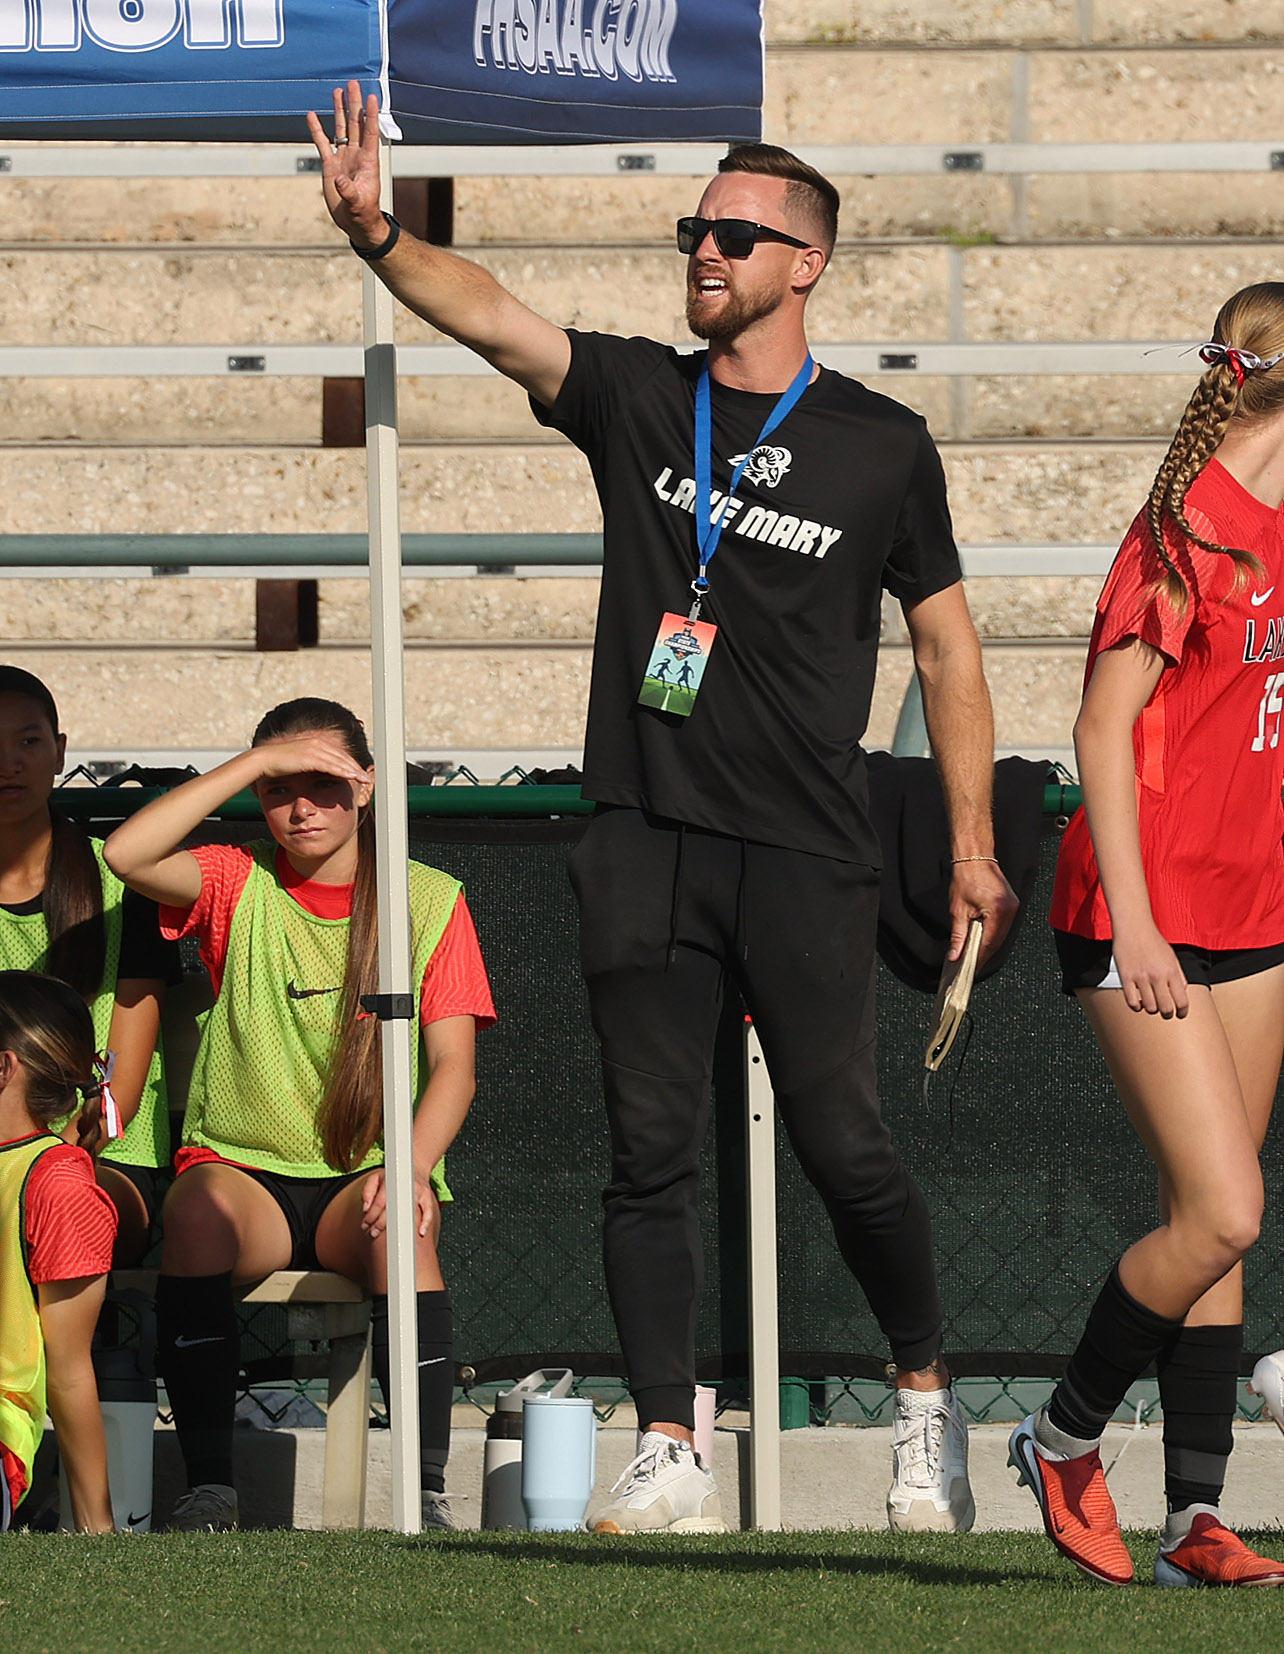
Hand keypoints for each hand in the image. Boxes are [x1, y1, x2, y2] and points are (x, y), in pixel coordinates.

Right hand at [250, 732, 369, 787]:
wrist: (263, 761)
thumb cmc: (278, 765)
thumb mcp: (297, 763)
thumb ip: (308, 765)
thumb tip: (315, 773)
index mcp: (315, 744)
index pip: (338, 754)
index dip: (350, 764)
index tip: (359, 772)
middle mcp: (317, 744)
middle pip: (343, 757)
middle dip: (356, 767)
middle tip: (367, 776)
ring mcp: (314, 749)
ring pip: (340, 761)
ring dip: (354, 770)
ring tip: (365, 779)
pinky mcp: (310, 757)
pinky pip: (331, 765)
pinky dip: (343, 771)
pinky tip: (352, 777)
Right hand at [305, 81, 387, 247]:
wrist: (354, 222)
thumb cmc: (362, 213)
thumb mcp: (358, 203)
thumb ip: (350, 191)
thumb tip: (339, 180)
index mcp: (368, 161)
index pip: (370, 132)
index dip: (370, 115)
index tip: (371, 97)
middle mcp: (356, 155)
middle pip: (356, 124)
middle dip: (355, 104)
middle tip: (354, 84)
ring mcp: (343, 157)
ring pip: (341, 128)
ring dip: (340, 110)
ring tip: (339, 91)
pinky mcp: (331, 164)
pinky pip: (323, 143)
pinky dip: (317, 129)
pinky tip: (312, 115)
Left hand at [360, 1167, 438, 1242]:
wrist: (414, 1167)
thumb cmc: (393, 1177)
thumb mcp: (376, 1178)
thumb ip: (368, 1191)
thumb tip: (366, 1208)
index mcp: (391, 1180)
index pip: (380, 1202)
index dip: (371, 1215)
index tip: (365, 1224)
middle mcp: (406, 1185)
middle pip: (393, 1209)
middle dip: (381, 1224)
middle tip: (373, 1232)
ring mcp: (418, 1191)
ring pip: (409, 1211)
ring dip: (399, 1227)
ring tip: (390, 1236)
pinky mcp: (427, 1197)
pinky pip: (429, 1211)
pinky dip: (426, 1222)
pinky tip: (420, 1232)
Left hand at [947, 859, 1018, 964]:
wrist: (974, 858)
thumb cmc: (966, 877)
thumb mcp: (958, 910)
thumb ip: (958, 935)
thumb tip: (955, 954)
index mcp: (998, 910)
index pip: (989, 943)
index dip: (979, 958)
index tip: (969, 967)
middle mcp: (1010, 909)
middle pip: (997, 941)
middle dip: (983, 954)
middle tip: (970, 964)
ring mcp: (1013, 907)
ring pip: (1001, 935)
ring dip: (988, 945)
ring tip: (974, 955)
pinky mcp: (1012, 905)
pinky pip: (1003, 926)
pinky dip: (993, 934)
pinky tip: (982, 940)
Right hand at [1110, 927, 1188, 1017]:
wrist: (1134, 926)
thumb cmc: (1153, 940)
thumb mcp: (1172, 957)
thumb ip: (1178, 977)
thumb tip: (1180, 994)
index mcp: (1172, 971)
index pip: (1182, 1001)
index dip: (1183, 1012)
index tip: (1180, 1014)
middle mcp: (1158, 976)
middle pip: (1166, 1008)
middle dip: (1168, 1014)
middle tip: (1166, 1012)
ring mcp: (1141, 977)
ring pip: (1149, 1008)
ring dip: (1151, 1009)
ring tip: (1151, 1004)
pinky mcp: (1126, 977)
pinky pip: (1132, 1002)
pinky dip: (1136, 1006)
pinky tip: (1138, 1001)